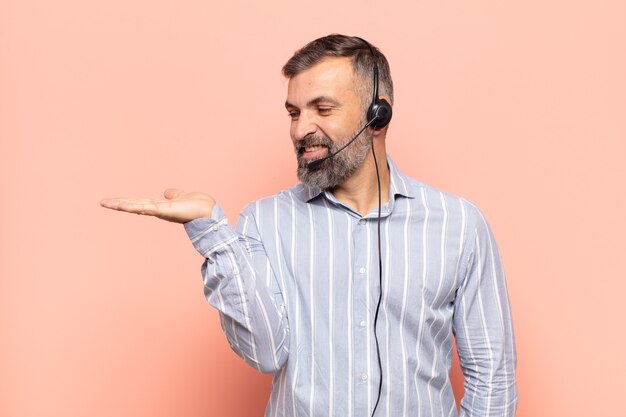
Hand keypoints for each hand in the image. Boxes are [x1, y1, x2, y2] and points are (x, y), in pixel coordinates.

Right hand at [100, 189, 215, 222]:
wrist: (208, 212)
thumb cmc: (198, 206)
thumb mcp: (182, 197)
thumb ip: (174, 195)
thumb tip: (167, 192)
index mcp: (161, 206)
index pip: (141, 203)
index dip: (128, 202)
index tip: (115, 201)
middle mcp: (158, 210)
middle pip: (134, 205)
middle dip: (119, 204)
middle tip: (102, 202)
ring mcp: (159, 211)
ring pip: (136, 206)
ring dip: (121, 205)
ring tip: (105, 203)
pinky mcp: (163, 210)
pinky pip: (145, 207)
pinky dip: (133, 206)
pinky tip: (121, 205)